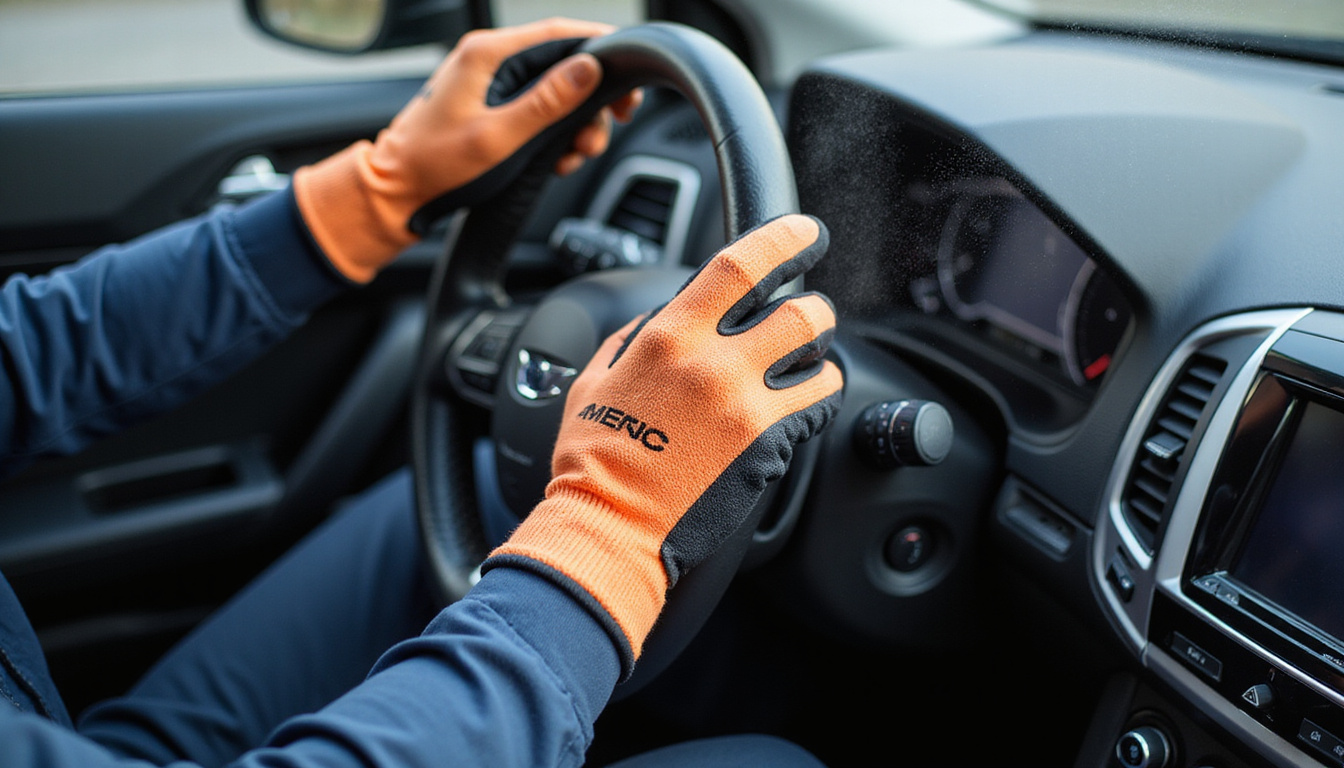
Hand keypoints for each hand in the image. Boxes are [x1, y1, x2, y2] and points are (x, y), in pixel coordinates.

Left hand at [294, 18, 641, 281]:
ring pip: (555, 92)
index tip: (628, 81)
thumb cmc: (436, 165)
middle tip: (598, 135)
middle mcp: (490, 60)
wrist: (396, 190)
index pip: (560, 33)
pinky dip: (555, 135)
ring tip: (572, 157)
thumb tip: (588, 69)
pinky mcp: (493, 105)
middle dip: (589, 103)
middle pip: (562, 65)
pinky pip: (538, 109)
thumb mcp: (498, 138)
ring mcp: (491, 82)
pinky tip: (554, 160)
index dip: (601, 53)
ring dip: (574, 125)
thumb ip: (546, 102)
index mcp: (488, 54)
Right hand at [484, 214, 844, 674]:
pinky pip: (817, 408)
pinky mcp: (767, 447)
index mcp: (670, 336)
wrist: (609, 523)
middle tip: (809, 318)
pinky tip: (803, 404)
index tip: (806, 233)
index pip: (742, 265)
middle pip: (800, 311)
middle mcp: (714, 364)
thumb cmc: (594, 457)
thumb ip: (631, 338)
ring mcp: (746, 406)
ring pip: (821, 359)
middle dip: (813, 309)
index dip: (784, 240)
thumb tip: (656, 316)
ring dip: (820, 356)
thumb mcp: (594, 380)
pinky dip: (817, 400)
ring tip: (808, 365)